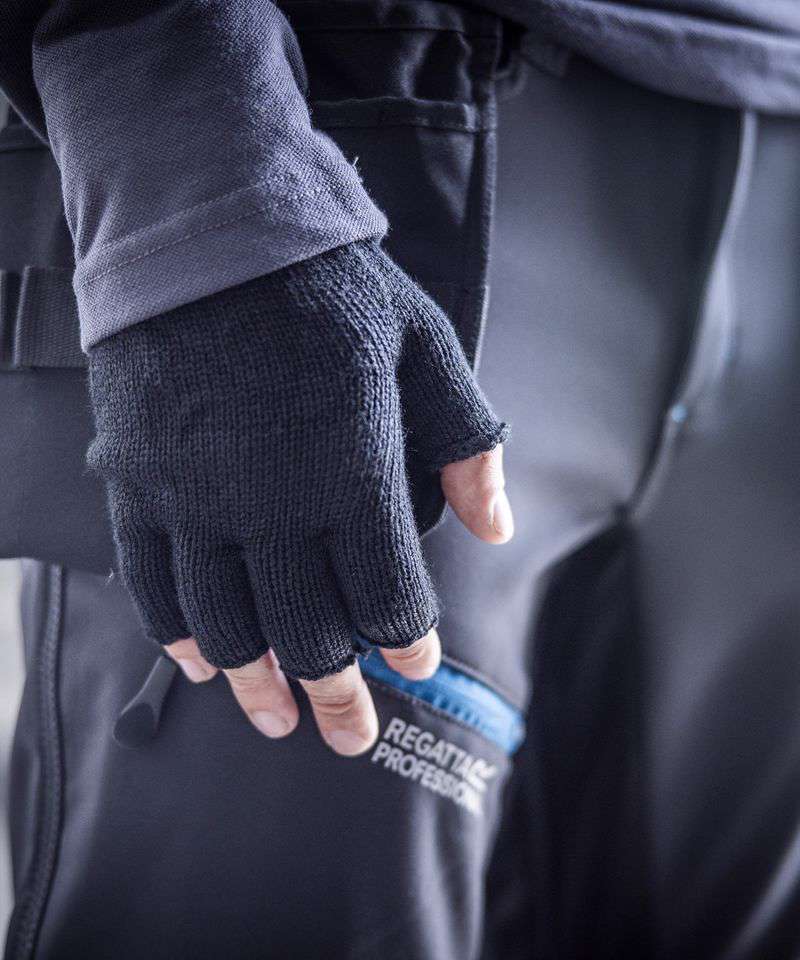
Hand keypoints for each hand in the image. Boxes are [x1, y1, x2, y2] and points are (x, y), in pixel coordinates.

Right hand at [88, 240, 510, 754]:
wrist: (210, 232)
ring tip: (277, 721)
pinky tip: (203, 664)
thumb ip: (465, 441)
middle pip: (310, 635)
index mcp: (352, 471)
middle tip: (352, 731)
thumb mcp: (425, 346)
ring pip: (230, 629)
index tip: (415, 665)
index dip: (407, 642)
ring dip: (259, 687)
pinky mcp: (141, 486)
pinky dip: (181, 638)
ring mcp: (196, 500)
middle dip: (340, 694)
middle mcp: (272, 503)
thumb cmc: (328, 288)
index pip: (389, 594)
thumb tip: (495, 525)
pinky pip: (155, 587)